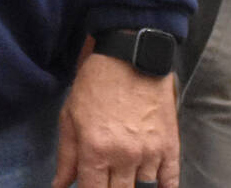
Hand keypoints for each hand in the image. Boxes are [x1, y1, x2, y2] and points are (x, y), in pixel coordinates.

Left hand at [52, 43, 178, 187]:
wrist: (130, 56)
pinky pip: (170, 181)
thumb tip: (60, 185)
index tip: (90, 187)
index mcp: (95, 149)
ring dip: (133, 186)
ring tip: (125, 178)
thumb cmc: (95, 84)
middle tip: (106, 180)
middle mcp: (123, 156)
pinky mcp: (170, 146)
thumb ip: (66, 156)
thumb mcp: (70, 116)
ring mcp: (149, 153)